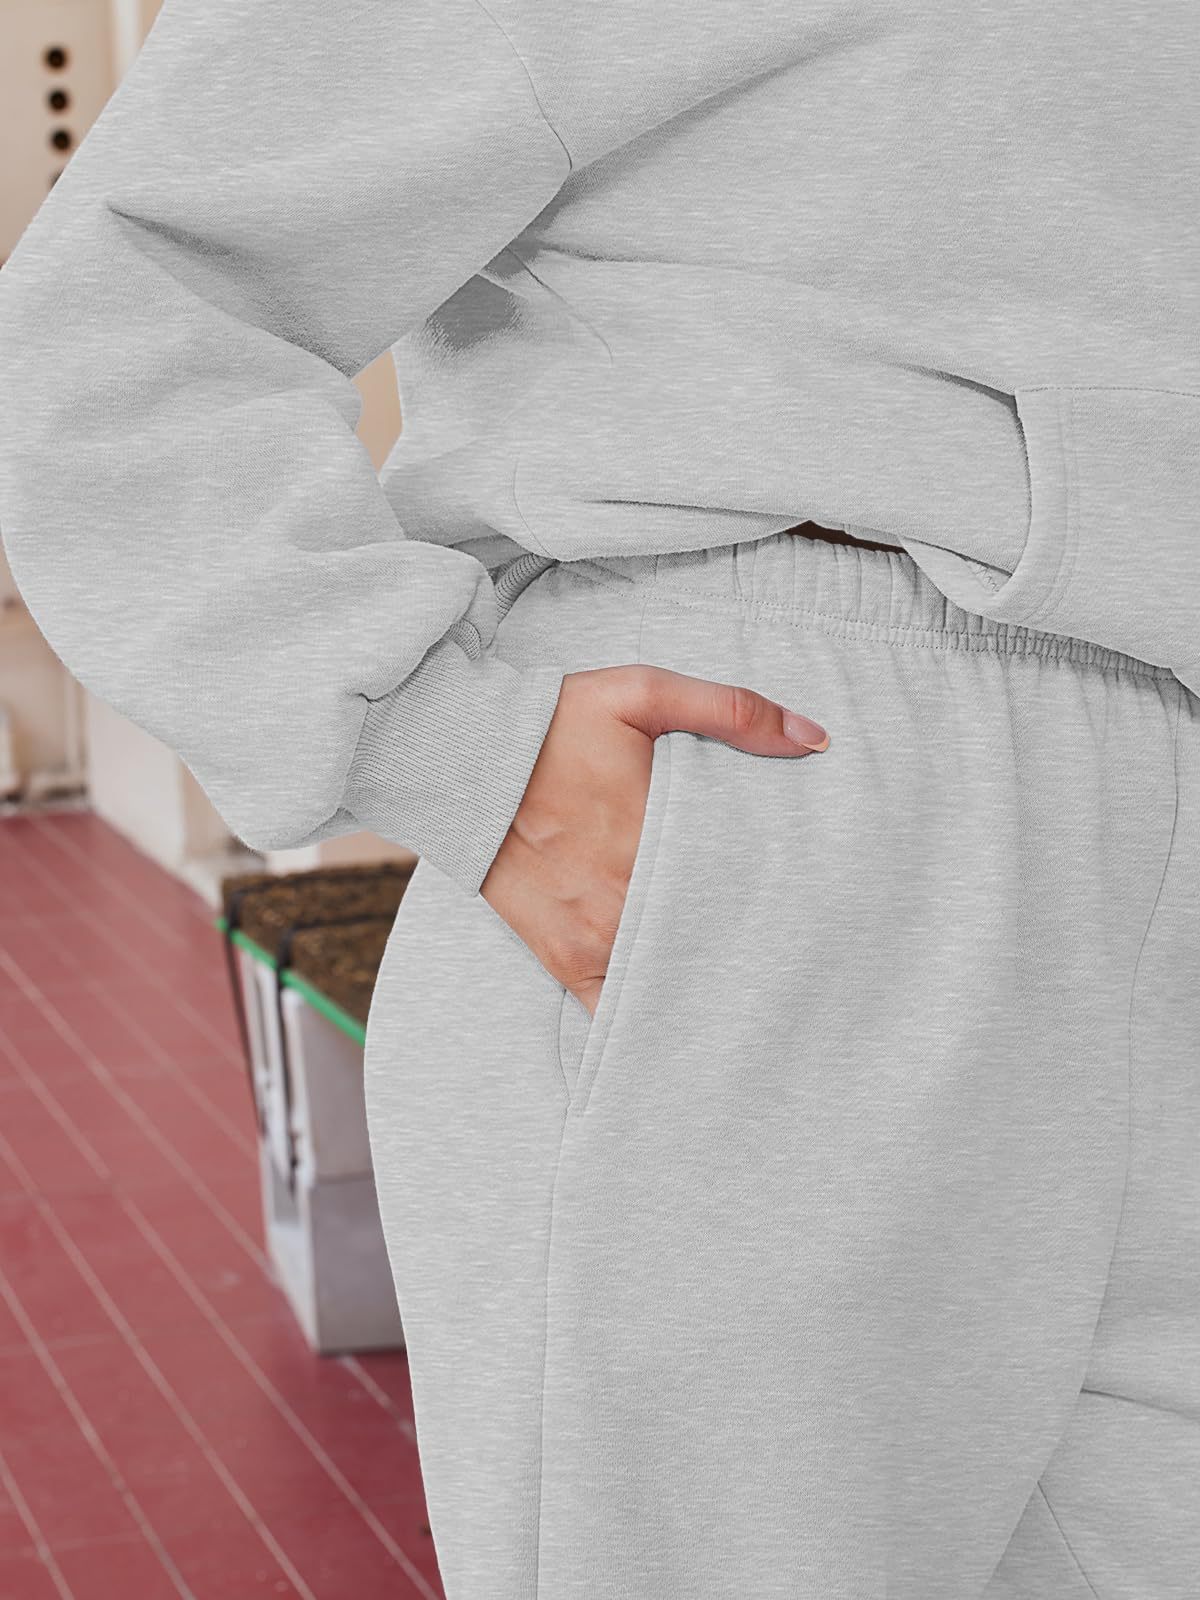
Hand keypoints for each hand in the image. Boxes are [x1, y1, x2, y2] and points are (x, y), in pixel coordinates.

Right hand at [480, 665, 828, 1015]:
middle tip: (795, 957)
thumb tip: (814, 738)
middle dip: (752, 949)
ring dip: (705, 986)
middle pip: (713, 943)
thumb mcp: (644, 693)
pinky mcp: (561, 958)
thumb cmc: (556, 722)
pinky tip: (679, 1027)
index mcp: (658, 838)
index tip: (812, 910)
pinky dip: (645, 1020)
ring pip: (669, 984)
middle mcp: (628, 899)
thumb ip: (732, 711)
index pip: (743, 889)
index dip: (782, 905)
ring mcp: (594, 936)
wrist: (464, 758)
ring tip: (750, 996)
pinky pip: (611, 1011)